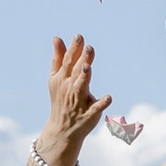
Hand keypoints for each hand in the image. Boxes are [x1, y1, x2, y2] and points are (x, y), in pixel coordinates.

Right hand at [40, 33, 106, 165]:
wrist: (61, 129)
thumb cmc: (60, 98)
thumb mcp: (56, 78)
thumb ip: (59, 58)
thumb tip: (57, 38)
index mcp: (62, 78)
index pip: (68, 61)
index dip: (74, 49)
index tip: (79, 36)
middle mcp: (69, 88)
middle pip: (76, 71)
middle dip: (82, 59)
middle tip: (88, 46)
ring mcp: (78, 102)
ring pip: (81, 88)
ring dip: (85, 78)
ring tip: (88, 67)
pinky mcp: (88, 114)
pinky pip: (95, 108)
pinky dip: (101, 103)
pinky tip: (108, 97)